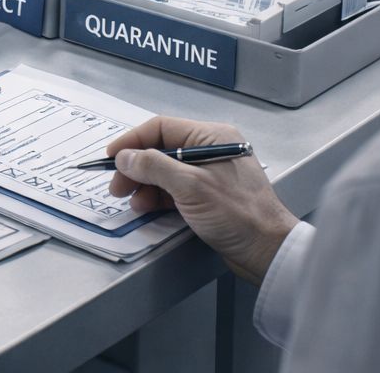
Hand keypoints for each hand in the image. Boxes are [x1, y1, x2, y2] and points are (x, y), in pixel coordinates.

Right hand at [105, 116, 295, 283]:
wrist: (268, 252)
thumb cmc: (237, 214)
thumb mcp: (190, 186)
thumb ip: (153, 166)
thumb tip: (124, 157)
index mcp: (212, 137)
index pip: (161, 128)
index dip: (132, 142)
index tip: (111, 158)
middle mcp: (210, 150)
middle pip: (160, 150)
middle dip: (136, 168)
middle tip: (117, 186)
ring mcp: (209, 173)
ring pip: (165, 171)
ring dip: (144, 185)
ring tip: (133, 202)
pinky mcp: (209, 195)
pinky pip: (174, 188)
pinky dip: (157, 196)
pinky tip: (147, 207)